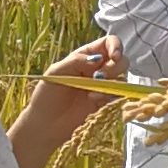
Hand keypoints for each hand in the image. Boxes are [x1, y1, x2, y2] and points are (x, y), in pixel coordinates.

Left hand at [13, 38, 122, 164]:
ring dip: (112, 81)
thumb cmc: (47, 95)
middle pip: (120, 60)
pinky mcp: (104, 101)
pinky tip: (94, 99)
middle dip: (115, 67)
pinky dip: (109, 95)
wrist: (46, 124)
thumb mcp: (56, 71)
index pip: (107, 43)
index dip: (115, 46)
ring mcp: (101, 86)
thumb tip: (98, 58)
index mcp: (84, 56)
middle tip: (99, 77)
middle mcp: (96, 69)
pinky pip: (116, 94)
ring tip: (93, 91)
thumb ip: (77, 61)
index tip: (114, 57)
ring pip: (121, 77)